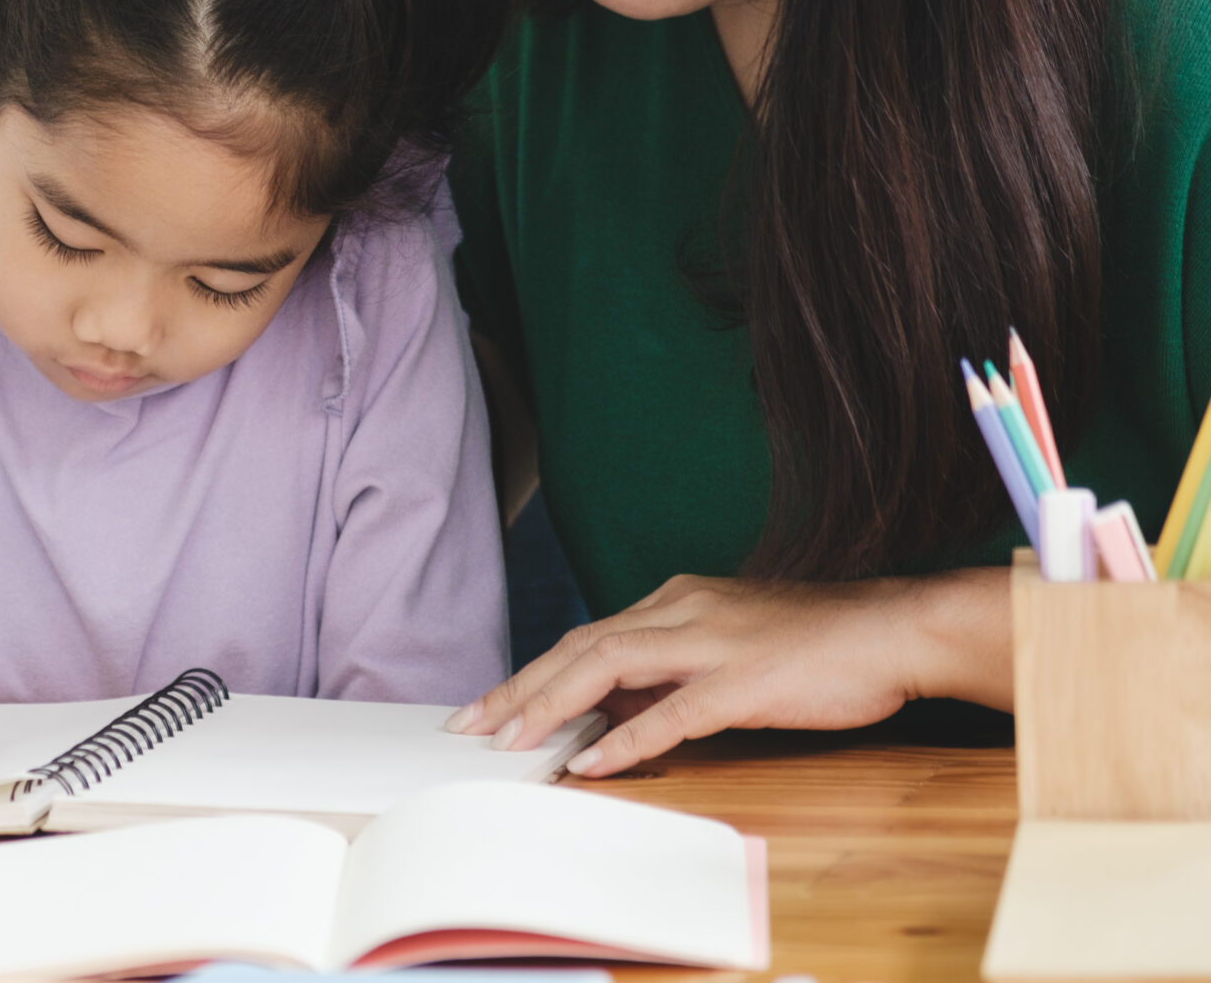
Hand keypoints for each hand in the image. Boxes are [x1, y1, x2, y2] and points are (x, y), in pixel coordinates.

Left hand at [444, 567, 1011, 777]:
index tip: (489, 705)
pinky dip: (625, 738)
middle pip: (579, 647)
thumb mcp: (727, 647)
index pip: (585, 637)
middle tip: (469, 724)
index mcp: (676, 601)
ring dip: (551, 706)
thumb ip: (669, 670)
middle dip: (518, 688)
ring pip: (607, 668)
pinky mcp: (742, 682)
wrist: (893, 630)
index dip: (532, 672)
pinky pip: (670, 713)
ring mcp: (710, 644)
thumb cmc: (816, 645)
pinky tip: (591, 762)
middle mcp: (681, 610)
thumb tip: (611, 710)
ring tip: (509, 740)